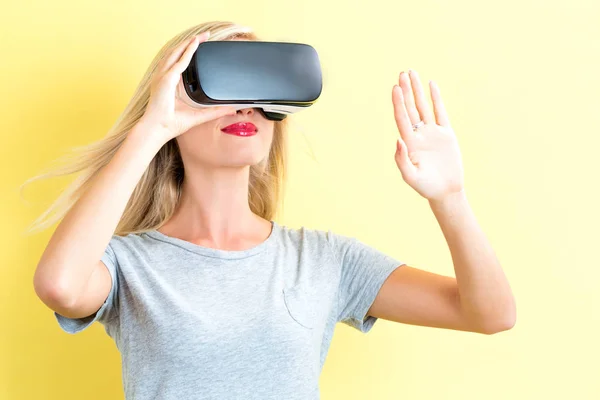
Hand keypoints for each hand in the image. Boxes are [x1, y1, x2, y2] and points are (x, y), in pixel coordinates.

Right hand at [138, 31, 236, 143]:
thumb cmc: (171, 124)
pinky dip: (188, 51)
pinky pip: (180, 61)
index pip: (179, 63)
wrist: (158, 129)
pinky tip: (196, 44)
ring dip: (189, 43)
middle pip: (178, 54)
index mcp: (169, 83)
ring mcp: (164, 76)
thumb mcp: (199, 115)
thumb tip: (232, 110)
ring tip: (201, 36)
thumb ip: (215, 112)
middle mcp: (165, 77)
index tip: (199, 46)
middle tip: (205, 36)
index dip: (188, 52)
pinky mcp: (167, 78)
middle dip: (191, 43)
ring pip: (177, 53)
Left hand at [392, 70, 464, 202]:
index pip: (402, 118)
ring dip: (418, 90)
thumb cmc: (426, 187)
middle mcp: (419, 135)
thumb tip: (398, 140)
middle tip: (402, 73)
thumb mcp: (411, 177)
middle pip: (411, 108)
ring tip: (412, 73)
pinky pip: (441, 112)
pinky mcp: (446, 134)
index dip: (398, 103)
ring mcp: (432, 133)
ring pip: (424, 106)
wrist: (446, 191)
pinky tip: (432, 85)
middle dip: (406, 91)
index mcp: (409, 143)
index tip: (395, 88)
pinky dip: (436, 98)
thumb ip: (402, 160)